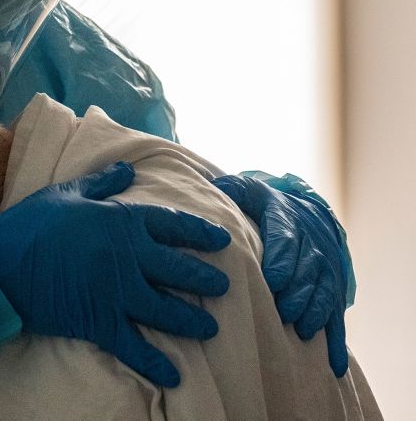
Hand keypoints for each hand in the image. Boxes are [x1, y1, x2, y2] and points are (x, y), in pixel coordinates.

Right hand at [0, 162, 230, 387]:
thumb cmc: (30, 223)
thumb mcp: (67, 193)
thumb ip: (103, 183)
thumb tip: (130, 169)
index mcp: (121, 221)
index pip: (172, 225)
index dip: (200, 233)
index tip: (222, 241)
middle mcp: (127, 257)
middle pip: (178, 269)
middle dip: (205, 279)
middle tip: (224, 287)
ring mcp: (116, 292)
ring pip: (166, 310)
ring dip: (191, 320)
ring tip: (209, 327)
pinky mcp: (99, 321)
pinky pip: (134, 346)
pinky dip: (155, 363)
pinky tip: (173, 374)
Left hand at [212, 174, 347, 376]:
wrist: (305, 213)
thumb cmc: (265, 206)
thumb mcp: (250, 192)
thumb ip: (233, 190)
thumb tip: (215, 188)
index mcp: (287, 223)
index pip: (286, 240)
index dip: (282, 260)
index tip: (274, 279)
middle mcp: (311, 246)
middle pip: (307, 270)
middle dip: (297, 292)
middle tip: (283, 311)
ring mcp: (325, 270)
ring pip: (324, 292)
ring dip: (314, 312)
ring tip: (301, 330)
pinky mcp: (332, 290)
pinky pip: (336, 316)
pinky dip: (336, 340)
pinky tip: (333, 364)